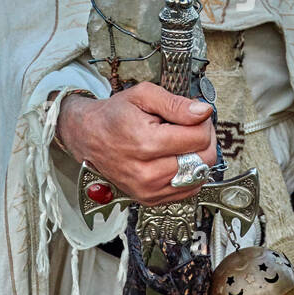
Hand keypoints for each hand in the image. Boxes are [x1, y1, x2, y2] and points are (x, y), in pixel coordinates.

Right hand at [56, 83, 216, 204]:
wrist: (89, 137)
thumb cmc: (115, 115)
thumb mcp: (143, 95)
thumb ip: (176, 103)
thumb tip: (204, 112)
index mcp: (146, 143)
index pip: (199, 137)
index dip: (203, 122)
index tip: (194, 115)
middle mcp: (147, 172)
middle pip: (203, 159)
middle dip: (204, 139)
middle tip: (192, 127)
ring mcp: (148, 189)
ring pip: (199, 176)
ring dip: (199, 157)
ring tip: (183, 142)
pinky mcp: (150, 199)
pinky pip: (189, 189)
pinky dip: (190, 173)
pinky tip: (178, 158)